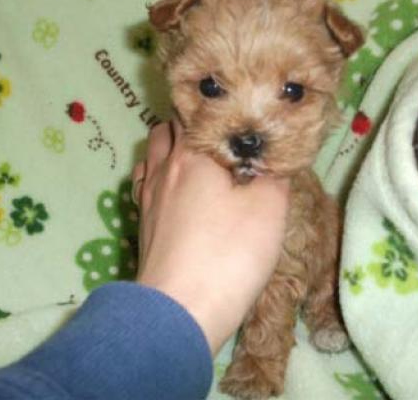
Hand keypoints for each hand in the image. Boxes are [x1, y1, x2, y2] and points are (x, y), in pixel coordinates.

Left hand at [132, 121, 289, 354]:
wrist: (181, 310)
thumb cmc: (229, 253)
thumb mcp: (270, 206)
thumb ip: (274, 169)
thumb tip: (272, 151)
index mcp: (192, 153)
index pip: (197, 110)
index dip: (218, 106)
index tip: (240, 112)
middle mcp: (163, 167)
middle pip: (170, 127)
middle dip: (195, 125)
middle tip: (226, 136)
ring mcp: (147, 195)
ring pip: (155, 154)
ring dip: (174, 148)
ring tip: (201, 160)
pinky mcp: (142, 222)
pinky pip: (147, 183)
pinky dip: (160, 175)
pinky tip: (176, 189)